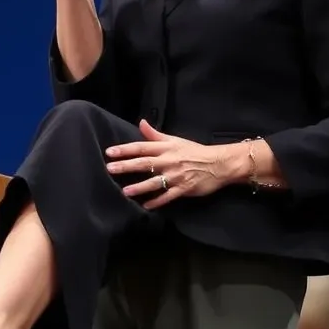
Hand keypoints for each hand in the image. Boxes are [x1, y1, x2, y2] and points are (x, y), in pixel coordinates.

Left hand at [104, 120, 238, 210]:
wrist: (218, 163)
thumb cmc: (194, 151)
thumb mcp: (174, 140)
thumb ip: (155, 134)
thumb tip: (141, 122)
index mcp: (166, 148)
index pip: (141, 147)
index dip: (125, 149)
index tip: (110, 152)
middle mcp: (169, 161)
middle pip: (144, 163)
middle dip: (126, 166)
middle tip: (110, 169)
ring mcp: (176, 176)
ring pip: (154, 182)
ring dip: (140, 187)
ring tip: (125, 191)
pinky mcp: (184, 189)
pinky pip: (168, 196)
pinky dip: (158, 201)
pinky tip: (146, 206)